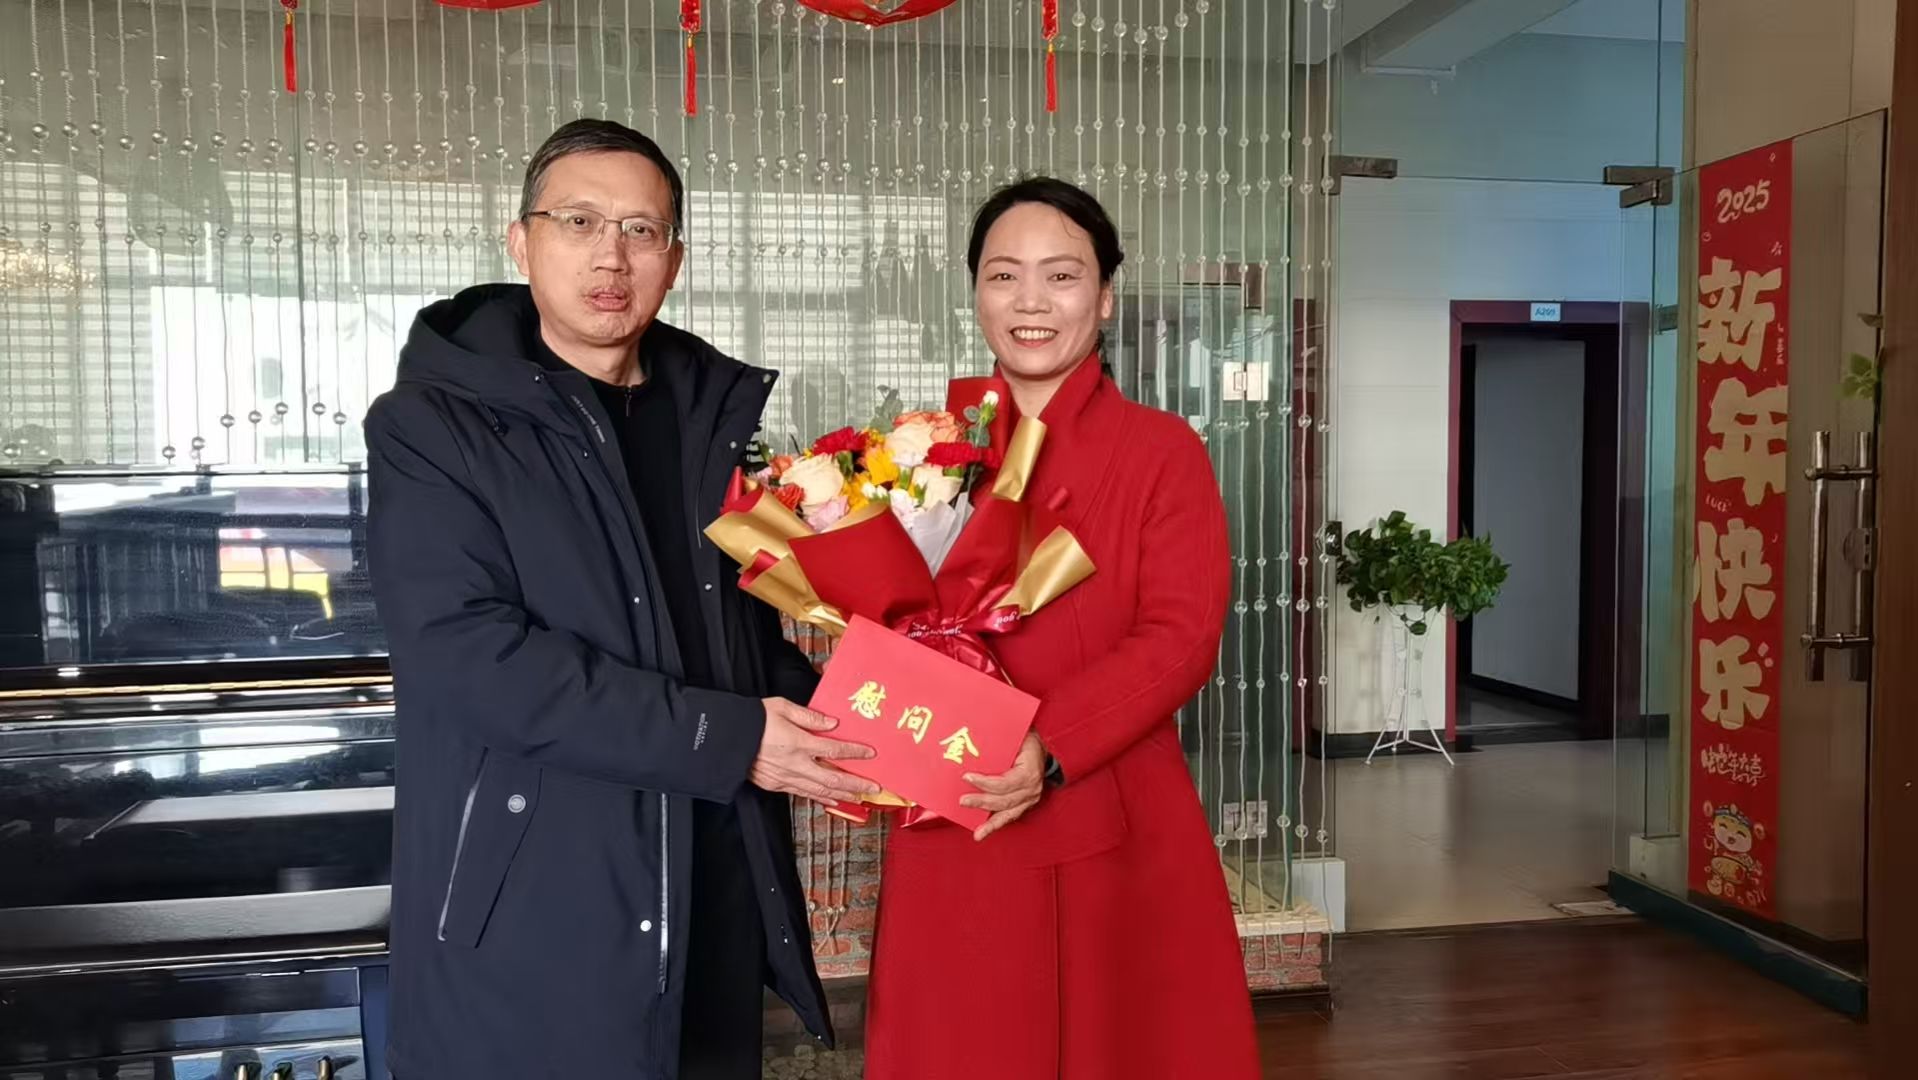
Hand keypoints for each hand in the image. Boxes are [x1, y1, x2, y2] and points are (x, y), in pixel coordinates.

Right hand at [752, 698, 880, 807]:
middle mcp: (795, 763)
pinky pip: (803, 794)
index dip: (855, 752)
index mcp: (798, 742)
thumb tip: (831, 722)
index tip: (870, 754)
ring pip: (820, 791)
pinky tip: (831, 799)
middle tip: (874, 788)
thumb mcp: (782, 707)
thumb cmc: (753, 719)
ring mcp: (785, 777)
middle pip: (833, 777)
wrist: (725, 739)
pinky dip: (820, 798)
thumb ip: (809, 716)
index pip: (834, 749)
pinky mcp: (776, 785)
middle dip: (856, 784)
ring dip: (842, 795)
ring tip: (859, 798)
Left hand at [961, 732, 1047, 841]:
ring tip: (976, 831)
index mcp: (1030, 771)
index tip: (966, 777)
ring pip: (1007, 813)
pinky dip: (995, 825)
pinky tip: (982, 833)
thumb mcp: (1015, 734)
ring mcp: (1030, 798)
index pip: (1005, 783)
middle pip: (1004, 800)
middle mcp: (1033, 788)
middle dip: (982, 801)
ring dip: (989, 822)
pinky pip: (1009, 816)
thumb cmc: (1025, 740)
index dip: (985, 782)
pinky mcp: (1025, 804)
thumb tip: (972, 735)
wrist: (1040, 748)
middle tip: (963, 800)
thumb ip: (998, 737)